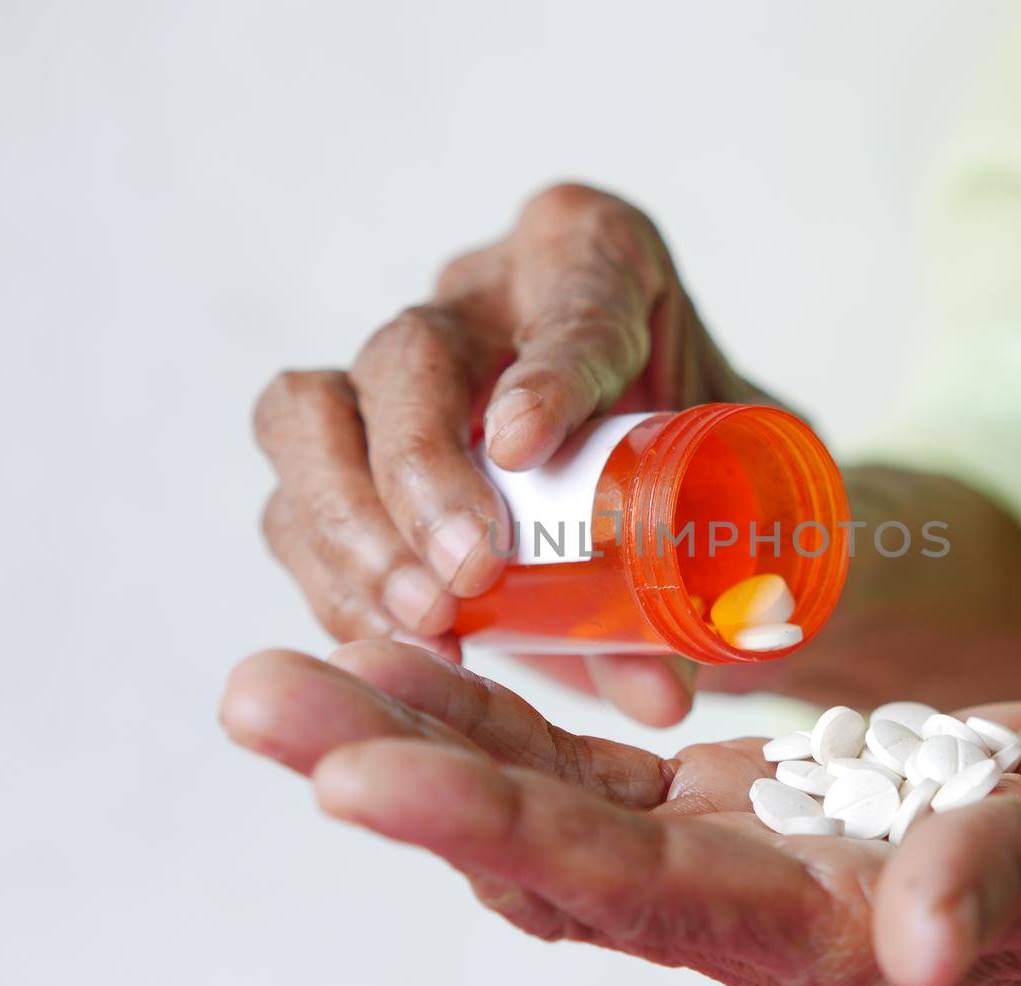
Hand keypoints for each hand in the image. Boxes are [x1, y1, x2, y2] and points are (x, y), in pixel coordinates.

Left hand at [220, 645, 1020, 985]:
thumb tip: (922, 936)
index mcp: (838, 946)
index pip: (632, 891)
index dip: (491, 831)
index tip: (348, 771)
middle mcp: (761, 921)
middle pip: (545, 856)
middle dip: (400, 778)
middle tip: (254, 695)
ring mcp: (742, 865)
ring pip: (550, 808)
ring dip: (424, 737)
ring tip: (292, 666)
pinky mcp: (746, 809)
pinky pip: (598, 766)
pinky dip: (507, 714)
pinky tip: (432, 653)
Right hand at [252, 183, 775, 723]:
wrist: (672, 497)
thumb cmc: (705, 476)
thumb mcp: (727, 511)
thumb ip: (698, 588)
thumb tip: (656, 691)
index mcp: (597, 259)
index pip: (574, 289)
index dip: (546, 367)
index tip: (526, 446)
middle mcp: (482, 297)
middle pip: (410, 352)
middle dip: (424, 471)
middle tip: (471, 572)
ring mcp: (395, 370)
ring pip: (311, 414)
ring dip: (353, 530)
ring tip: (426, 619)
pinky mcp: (339, 450)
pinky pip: (293, 506)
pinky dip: (334, 583)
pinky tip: (394, 639)